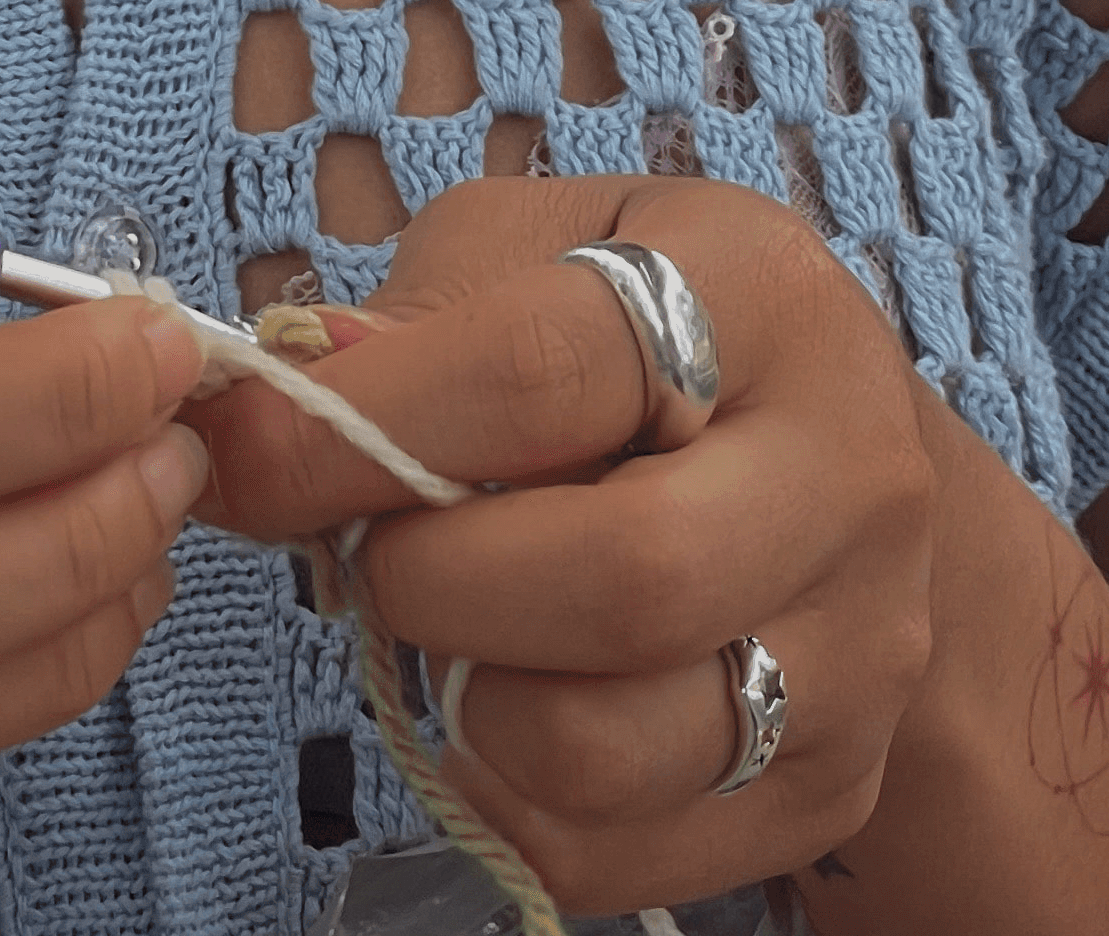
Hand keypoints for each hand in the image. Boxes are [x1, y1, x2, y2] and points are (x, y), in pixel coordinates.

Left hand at [192, 175, 934, 920]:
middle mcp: (846, 473)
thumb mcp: (534, 253)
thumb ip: (414, 318)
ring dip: (467, 697)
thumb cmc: (646, 333)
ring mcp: (859, 649)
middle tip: (371, 552)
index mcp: (757, 292)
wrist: (834, 464)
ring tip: (455, 622)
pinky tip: (505, 697)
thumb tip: (282, 401)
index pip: (547, 370)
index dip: (368, 423)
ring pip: (611, 746)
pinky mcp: (832, 790)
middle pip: (624, 579)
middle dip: (434, 580)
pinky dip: (505, 797)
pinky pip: (611, 855)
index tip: (249, 452)